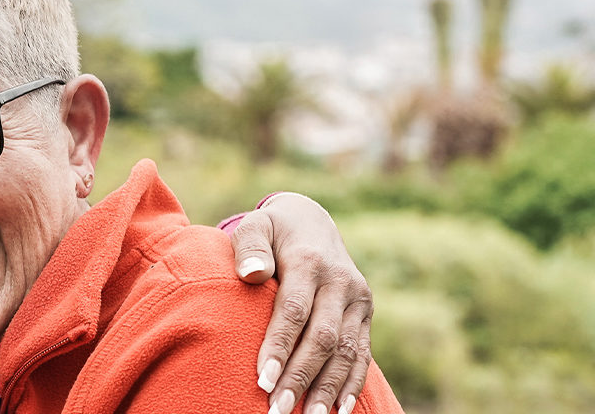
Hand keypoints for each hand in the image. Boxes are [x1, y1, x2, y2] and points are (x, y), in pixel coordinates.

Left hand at [229, 193, 372, 413]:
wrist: (312, 221)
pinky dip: (352, 383)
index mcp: (310, 262)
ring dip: (327, 389)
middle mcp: (340, 282)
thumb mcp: (256, 226)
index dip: (279, 347)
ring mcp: (358, 299)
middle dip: (300, 377)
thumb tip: (251, 274)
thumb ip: (249, 247)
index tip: (262, 380)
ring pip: (346, 351)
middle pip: (323, 338)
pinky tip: (339, 409)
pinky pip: (362, 353)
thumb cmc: (272, 230)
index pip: (294, 311)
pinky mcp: (365, 314)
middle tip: (277, 410)